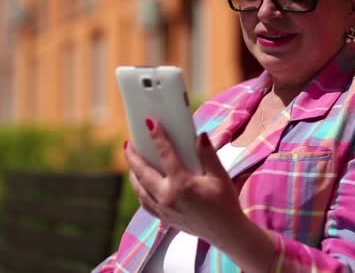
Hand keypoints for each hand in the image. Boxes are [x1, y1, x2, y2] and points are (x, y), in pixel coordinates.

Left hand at [124, 117, 243, 242]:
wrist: (226, 232)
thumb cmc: (225, 203)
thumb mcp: (220, 177)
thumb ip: (208, 155)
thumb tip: (199, 136)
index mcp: (182, 184)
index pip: (165, 154)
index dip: (157, 136)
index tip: (150, 123)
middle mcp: (168, 197)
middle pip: (142, 172)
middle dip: (133, 156)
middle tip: (128, 143)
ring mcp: (163, 209)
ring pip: (139, 188)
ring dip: (133, 173)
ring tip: (131, 160)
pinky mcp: (164, 218)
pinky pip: (144, 202)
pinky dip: (139, 190)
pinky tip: (140, 183)